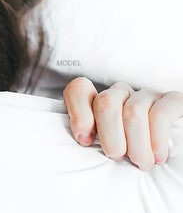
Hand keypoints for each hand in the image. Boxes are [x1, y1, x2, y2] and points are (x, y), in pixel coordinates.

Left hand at [63, 77, 182, 169]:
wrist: (173, 160)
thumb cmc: (134, 158)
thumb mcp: (108, 149)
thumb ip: (90, 139)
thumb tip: (80, 141)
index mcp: (101, 103)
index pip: (79, 89)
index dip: (78, 112)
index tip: (85, 140)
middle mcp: (123, 94)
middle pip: (106, 102)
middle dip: (110, 135)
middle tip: (117, 156)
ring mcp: (148, 96)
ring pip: (132, 111)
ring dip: (135, 143)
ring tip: (141, 162)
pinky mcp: (173, 101)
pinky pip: (160, 113)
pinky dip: (156, 138)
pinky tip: (158, 156)